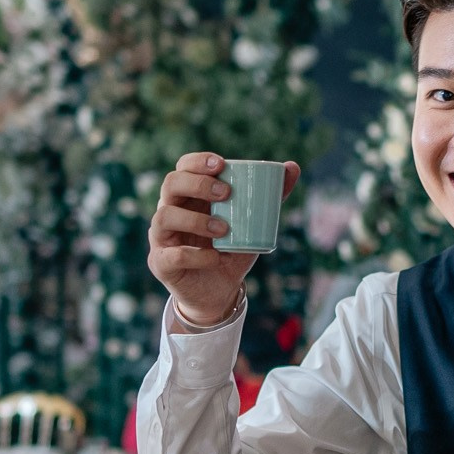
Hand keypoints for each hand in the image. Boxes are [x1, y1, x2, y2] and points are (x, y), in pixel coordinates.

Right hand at [147, 153, 300, 327]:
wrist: (219, 291)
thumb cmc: (232, 249)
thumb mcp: (253, 223)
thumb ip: (270, 197)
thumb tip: (292, 167)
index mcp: (188, 196)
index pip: (183, 167)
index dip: (197, 161)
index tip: (222, 165)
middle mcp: (170, 211)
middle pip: (170, 184)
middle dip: (197, 184)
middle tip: (226, 194)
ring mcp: (161, 237)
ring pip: (164, 216)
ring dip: (196, 220)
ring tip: (223, 229)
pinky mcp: (161, 263)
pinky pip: (172, 255)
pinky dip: (197, 255)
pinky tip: (216, 258)